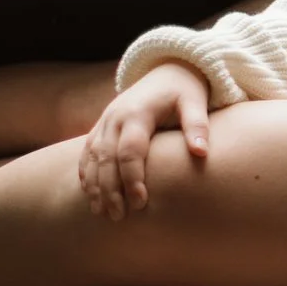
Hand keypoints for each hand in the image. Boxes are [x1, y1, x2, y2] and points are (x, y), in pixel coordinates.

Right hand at [80, 63, 210, 219]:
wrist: (167, 68)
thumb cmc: (185, 90)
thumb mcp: (195, 102)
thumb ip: (197, 125)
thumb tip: (200, 153)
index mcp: (137, 113)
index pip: (130, 152)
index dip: (132, 179)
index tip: (141, 203)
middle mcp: (115, 118)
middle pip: (106, 159)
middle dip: (110, 189)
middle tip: (118, 217)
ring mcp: (105, 121)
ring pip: (92, 158)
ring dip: (94, 186)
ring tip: (101, 213)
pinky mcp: (101, 126)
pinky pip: (87, 152)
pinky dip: (86, 173)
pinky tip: (89, 195)